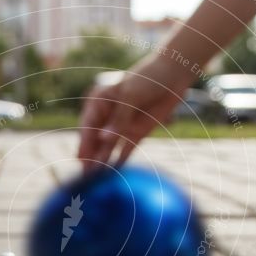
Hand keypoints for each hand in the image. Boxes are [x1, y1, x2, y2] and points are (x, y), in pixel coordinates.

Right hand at [78, 57, 189, 171]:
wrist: (173, 75)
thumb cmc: (147, 78)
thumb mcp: (130, 96)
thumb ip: (119, 119)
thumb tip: (103, 140)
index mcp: (99, 102)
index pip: (88, 126)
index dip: (84, 144)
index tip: (81, 159)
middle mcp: (107, 116)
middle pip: (96, 140)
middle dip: (91, 157)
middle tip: (86, 177)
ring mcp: (121, 126)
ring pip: (108, 148)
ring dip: (103, 162)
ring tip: (97, 180)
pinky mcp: (136, 134)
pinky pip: (125, 151)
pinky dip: (120, 162)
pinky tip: (114, 175)